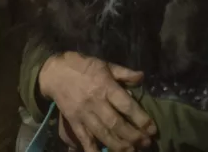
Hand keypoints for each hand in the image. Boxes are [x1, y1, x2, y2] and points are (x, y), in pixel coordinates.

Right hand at [39, 52, 154, 151]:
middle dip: (132, 136)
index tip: (152, 128)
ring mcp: (83, 114)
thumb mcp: (105, 64)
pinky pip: (84, 138)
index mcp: (105, 86)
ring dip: (118, 145)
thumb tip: (142, 77)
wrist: (54, 72)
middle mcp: (95, 102)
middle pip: (116, 123)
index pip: (126, 105)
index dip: (140, 118)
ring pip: (102, 133)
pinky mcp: (74, 122)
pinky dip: (93, 149)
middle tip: (146, 143)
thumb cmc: (83, 66)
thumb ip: (124, 73)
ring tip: (132, 151)